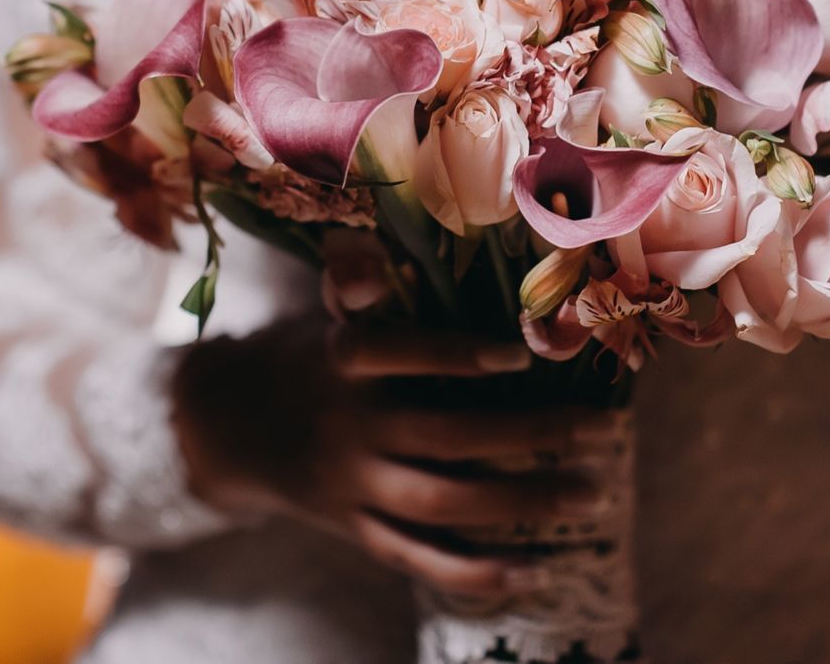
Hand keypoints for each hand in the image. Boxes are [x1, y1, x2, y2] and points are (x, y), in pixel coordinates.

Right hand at [171, 315, 622, 596]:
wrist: (226, 429)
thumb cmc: (307, 356)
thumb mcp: (319, 312)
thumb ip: (352, 281)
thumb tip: (369, 255)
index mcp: (339, 361)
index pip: (396, 355)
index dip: (455, 356)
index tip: (521, 353)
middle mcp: (346, 427)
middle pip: (445, 437)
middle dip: (530, 435)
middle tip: (603, 429)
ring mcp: (351, 486)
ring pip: (444, 502)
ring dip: (523, 501)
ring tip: (592, 491)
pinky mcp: (355, 530)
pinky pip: (418, 559)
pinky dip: (475, 574)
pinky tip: (535, 572)